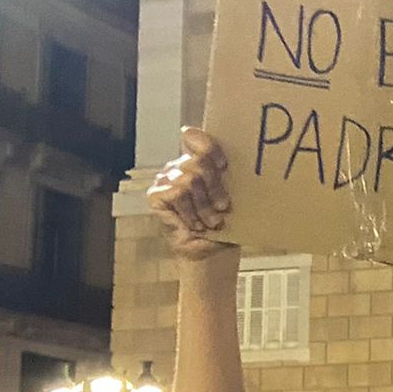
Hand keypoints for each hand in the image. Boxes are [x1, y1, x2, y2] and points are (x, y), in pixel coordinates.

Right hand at [148, 128, 233, 260]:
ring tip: (210, 221)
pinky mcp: (156, 195)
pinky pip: (177, 193)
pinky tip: (195, 223)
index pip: (197, 140)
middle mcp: (179, 167)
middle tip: (222, 207)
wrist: (211, 251)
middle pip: (198, 162)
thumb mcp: (230, 198)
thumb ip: (228, 179)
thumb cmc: (223, 224)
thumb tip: (236, 164)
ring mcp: (165, 180)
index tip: (223, 165)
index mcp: (199, 163)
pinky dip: (190, 211)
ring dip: (204, 205)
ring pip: (189, 179)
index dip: (209, 148)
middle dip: (214, 188)